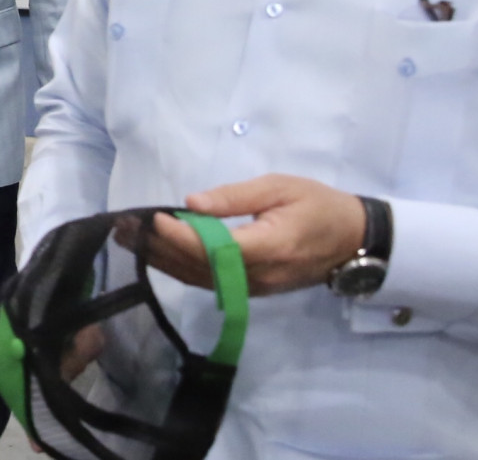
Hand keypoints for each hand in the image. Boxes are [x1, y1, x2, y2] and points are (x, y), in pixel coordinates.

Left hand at [143, 174, 367, 296]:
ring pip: (200, 279)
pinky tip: (157, 254)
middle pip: (199, 268)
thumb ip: (235, 198)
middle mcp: (258, 275)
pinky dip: (180, 269)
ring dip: (162, 260)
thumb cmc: (318, 205)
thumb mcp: (279, 188)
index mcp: (268, 247)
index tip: (153, 217)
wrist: (353, 240)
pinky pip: (210, 282)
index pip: (214, 249)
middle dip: (159, 248)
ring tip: (129, 239)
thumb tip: (192, 204)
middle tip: (124, 226)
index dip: (180, 236)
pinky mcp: (253, 289)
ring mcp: (256, 288)